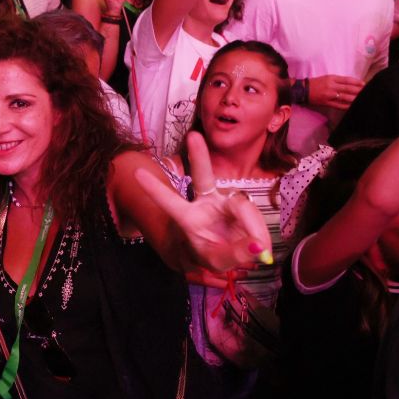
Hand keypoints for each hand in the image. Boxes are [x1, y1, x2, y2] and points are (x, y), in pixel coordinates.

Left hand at [131, 133, 275, 272]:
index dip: (155, 189)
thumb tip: (258, 246)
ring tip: (258, 250)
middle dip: (199, 156)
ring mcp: (224, 199)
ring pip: (242, 206)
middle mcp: (205, 201)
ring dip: (254, 229)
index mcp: (187, 217)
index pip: (170, 201)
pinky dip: (261, 232)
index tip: (137, 172)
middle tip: (193, 137)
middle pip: (203, 176)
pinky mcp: (242, 203)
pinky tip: (261, 246)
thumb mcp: (215, 261)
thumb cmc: (208, 252)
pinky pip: (255, 214)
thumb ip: (234, 255)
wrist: (222, 251)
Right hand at [306, 74, 363, 111]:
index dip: (357, 82)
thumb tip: (351, 84)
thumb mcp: (327, 78)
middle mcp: (331, 86)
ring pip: (345, 97)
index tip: (364, 84)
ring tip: (362, 98)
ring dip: (355, 98)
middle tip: (366, 92)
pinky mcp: (327, 103)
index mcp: (331, 78)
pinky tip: (353, 105)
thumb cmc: (316, 83)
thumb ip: (338, 80)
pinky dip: (347, 105)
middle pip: (348, 88)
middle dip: (358, 90)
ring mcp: (330, 95)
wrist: (304, 90)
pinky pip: (340, 105)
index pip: (347, 80)